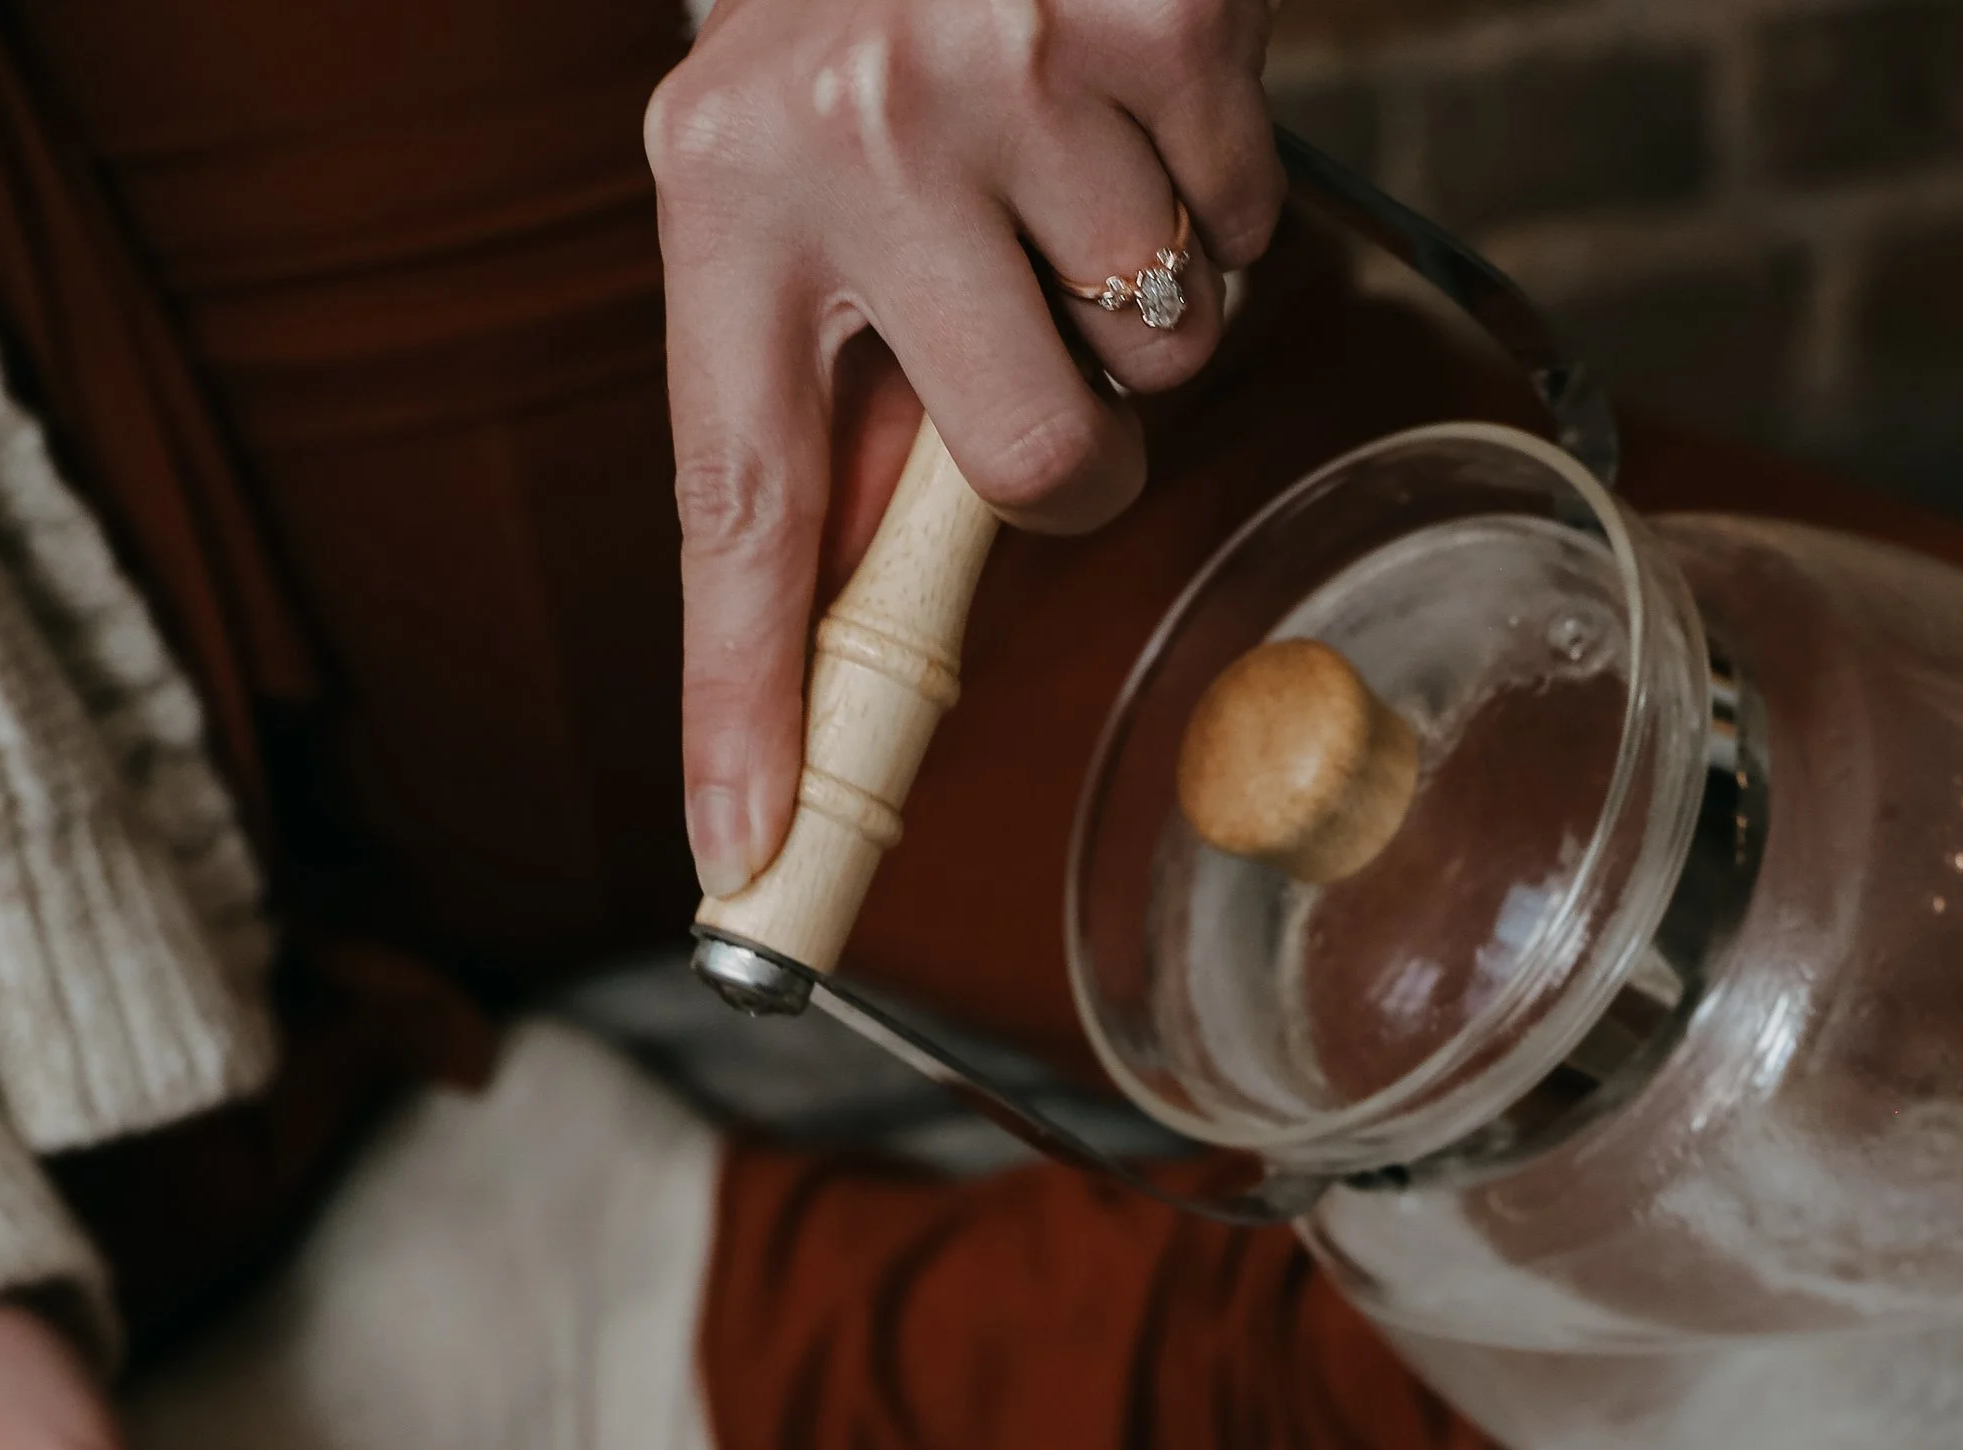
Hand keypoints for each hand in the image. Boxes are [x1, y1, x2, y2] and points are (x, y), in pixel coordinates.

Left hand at [648, 0, 1282, 897]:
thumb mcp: (791, 170)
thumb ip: (831, 389)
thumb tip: (859, 635)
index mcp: (723, 187)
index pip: (733, 505)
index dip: (740, 696)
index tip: (739, 853)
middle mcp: (853, 131)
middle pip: (1031, 470)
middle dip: (1071, 443)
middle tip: (1036, 327)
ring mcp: (1016, 74)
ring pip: (1157, 358)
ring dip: (1142, 298)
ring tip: (1070, 158)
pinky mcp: (1164, 19)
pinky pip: (1239, 229)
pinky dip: (1216, 185)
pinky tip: (1139, 91)